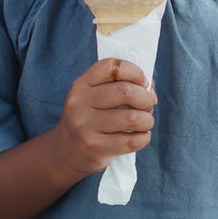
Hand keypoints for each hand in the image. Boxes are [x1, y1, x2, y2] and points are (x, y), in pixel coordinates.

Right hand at [48, 58, 156, 177]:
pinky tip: (141, 136)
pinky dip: (144, 138)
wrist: (66, 151)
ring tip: (145, 123)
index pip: (112, 67)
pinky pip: (131, 141)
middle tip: (148, 106)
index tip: (143, 83)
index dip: (135, 71)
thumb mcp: (95, 97)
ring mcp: (84, 126)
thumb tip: (151, 92)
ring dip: (147, 120)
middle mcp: (79, 103)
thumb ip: (122, 85)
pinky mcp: (94, 148)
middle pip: (126, 91)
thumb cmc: (92, 118)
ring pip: (132, 117)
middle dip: (146, 99)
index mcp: (81, 85)